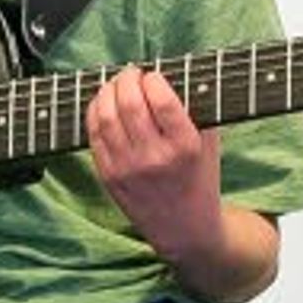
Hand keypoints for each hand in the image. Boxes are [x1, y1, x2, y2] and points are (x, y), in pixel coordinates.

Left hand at [84, 65, 225, 260]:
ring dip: (107, 92)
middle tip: (131, 73)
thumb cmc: (200, 178)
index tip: (153, 76)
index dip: (152, 80)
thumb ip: (196, 110)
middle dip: (126, 80)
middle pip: (129, 104)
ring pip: (106, 117)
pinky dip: (94, 112)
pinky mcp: (108, 176)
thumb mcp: (209, 143)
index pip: (162, 100)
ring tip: (115, 85)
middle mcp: (154, 157)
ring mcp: (128, 168)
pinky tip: (103, 103)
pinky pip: (93, 135)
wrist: (185, 229)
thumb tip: (174, 74)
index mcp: (185, 146)